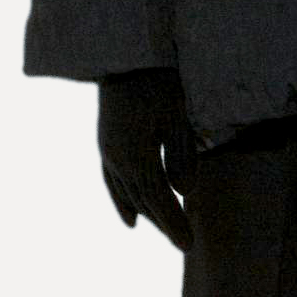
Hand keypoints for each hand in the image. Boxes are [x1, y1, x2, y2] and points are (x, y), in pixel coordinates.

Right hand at [97, 67, 196, 251]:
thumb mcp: (177, 114)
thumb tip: (185, 192)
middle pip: (142, 200)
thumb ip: (181, 155)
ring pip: (126, 193)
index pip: (158, 199)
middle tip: (183, 243)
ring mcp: (107, 150)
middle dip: (164, 222)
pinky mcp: (106, 140)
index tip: (190, 245)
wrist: (125, 51)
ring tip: (162, 230)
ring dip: (146, 213)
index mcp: (134, 155)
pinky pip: (113, 181)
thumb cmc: (158, 79)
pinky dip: (123, 201)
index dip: (174, 223)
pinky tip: (131, 217)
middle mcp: (115, 158)